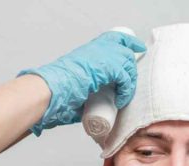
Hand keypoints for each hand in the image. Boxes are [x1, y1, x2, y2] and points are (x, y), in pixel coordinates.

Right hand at [20, 31, 145, 135]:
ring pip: (128, 63)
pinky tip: (120, 101)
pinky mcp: (108, 68)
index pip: (115, 39)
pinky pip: (125, 78)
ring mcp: (103, 56)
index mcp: (89, 50)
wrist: (51, 90)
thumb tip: (93, 104)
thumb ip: (86, 88)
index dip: (129, 43)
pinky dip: (126, 91)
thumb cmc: (57, 91)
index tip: (138, 49)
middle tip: (131, 82)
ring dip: (129, 81)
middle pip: (125, 49)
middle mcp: (98, 49)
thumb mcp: (75, 82)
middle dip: (132, 65)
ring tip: (123, 97)